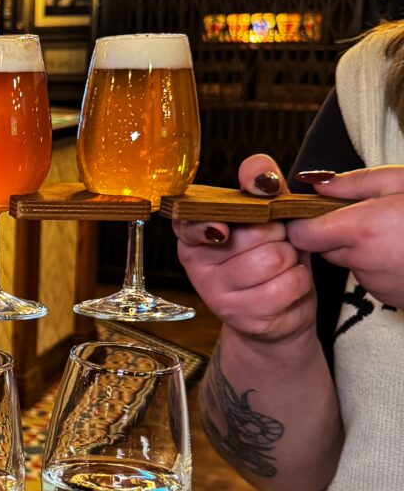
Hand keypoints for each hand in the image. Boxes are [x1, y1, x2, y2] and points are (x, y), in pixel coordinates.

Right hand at [173, 153, 315, 342]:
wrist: (279, 311)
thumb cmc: (269, 254)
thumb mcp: (266, 215)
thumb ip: (260, 185)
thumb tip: (262, 175)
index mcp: (193, 233)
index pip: (190, 222)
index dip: (208, 224)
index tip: (225, 230)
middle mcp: (196, 264)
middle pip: (252, 233)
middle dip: (277, 233)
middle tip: (274, 242)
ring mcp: (216, 294)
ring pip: (273, 259)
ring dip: (291, 258)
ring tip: (283, 264)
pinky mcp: (242, 316)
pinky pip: (288, 285)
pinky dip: (300, 280)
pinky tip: (289, 284)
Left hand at [288, 165, 403, 308]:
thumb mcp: (402, 181)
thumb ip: (354, 184)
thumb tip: (315, 185)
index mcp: (361, 229)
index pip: (301, 235)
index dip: (303, 222)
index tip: (314, 212)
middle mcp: (364, 262)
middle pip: (325, 249)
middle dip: (336, 233)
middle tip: (369, 216)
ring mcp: (378, 285)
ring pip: (351, 264)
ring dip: (362, 250)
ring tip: (397, 233)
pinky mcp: (390, 299)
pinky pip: (372, 279)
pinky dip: (381, 266)